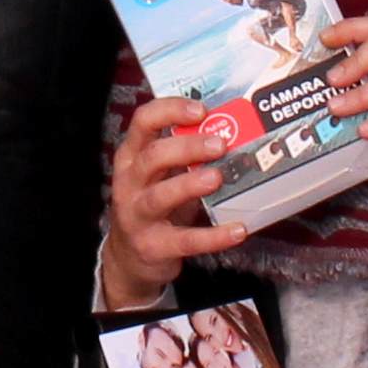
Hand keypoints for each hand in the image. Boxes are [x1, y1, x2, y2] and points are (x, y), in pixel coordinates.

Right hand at [103, 96, 250, 307]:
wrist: (130, 258)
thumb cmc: (152, 205)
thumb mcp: (160, 175)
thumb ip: (184, 155)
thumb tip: (235, 132)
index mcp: (131, 157)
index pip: (143, 121)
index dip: (170, 111)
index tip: (201, 110)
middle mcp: (129, 183)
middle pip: (153, 157)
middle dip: (187, 147)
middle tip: (219, 144)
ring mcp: (137, 216)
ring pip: (160, 196)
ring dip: (190, 184)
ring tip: (217, 177)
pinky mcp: (153, 246)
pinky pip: (185, 240)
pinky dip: (213, 236)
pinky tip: (237, 230)